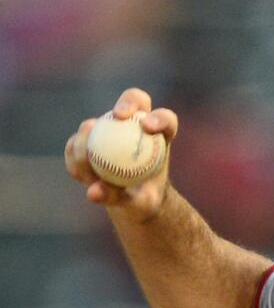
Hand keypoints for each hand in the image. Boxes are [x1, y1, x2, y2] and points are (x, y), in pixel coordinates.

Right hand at [65, 88, 177, 220]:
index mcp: (160, 137)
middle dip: (127, 103)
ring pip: (95, 124)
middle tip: (117, 116)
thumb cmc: (144, 201)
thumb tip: (93, 191)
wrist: (131, 202)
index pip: (165, 119)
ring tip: (88, 168)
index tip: (148, 127)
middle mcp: (135, 126)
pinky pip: (76, 143)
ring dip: (86, 141)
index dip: (159, 117)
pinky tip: (79, 174)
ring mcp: (110, 130)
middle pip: (133, 101)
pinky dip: (74, 156)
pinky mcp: (90, 140)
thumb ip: (120, 198)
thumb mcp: (139, 205)